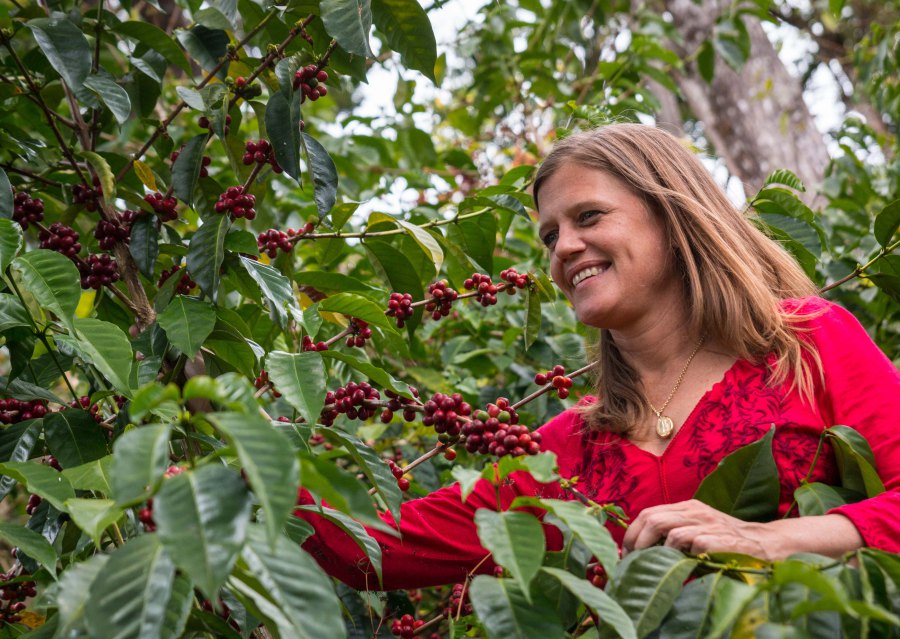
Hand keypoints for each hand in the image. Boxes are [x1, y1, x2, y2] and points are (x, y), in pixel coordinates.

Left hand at [622, 499, 777, 559]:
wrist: (766, 544)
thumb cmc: (727, 542)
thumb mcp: (698, 530)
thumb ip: (674, 534)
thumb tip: (640, 551)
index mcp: (687, 507)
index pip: (648, 513)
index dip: (632, 533)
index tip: (626, 551)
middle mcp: (695, 511)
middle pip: (652, 518)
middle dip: (636, 542)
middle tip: (633, 560)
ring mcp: (707, 524)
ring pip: (668, 530)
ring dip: (657, 551)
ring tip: (655, 565)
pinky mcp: (719, 538)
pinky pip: (692, 545)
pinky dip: (684, 556)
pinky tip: (686, 566)